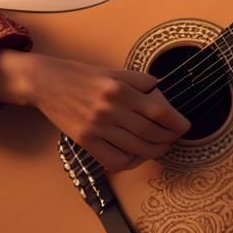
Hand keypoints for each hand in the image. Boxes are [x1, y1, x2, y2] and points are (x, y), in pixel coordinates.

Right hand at [31, 57, 190, 173]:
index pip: (159, 111)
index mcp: (120, 89)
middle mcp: (110, 109)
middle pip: (151, 132)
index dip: (176, 122)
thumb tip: (162, 96)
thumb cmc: (82, 76)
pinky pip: (115, 160)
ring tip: (160, 147)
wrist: (47, 82)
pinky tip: (136, 155)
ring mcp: (97, 127)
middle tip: (174, 138)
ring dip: (154, 152)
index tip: (184, 126)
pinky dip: (131, 162)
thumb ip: (140, 82)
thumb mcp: (114, 71)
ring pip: (136, 149)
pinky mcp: (85, 142)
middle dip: (168, 139)